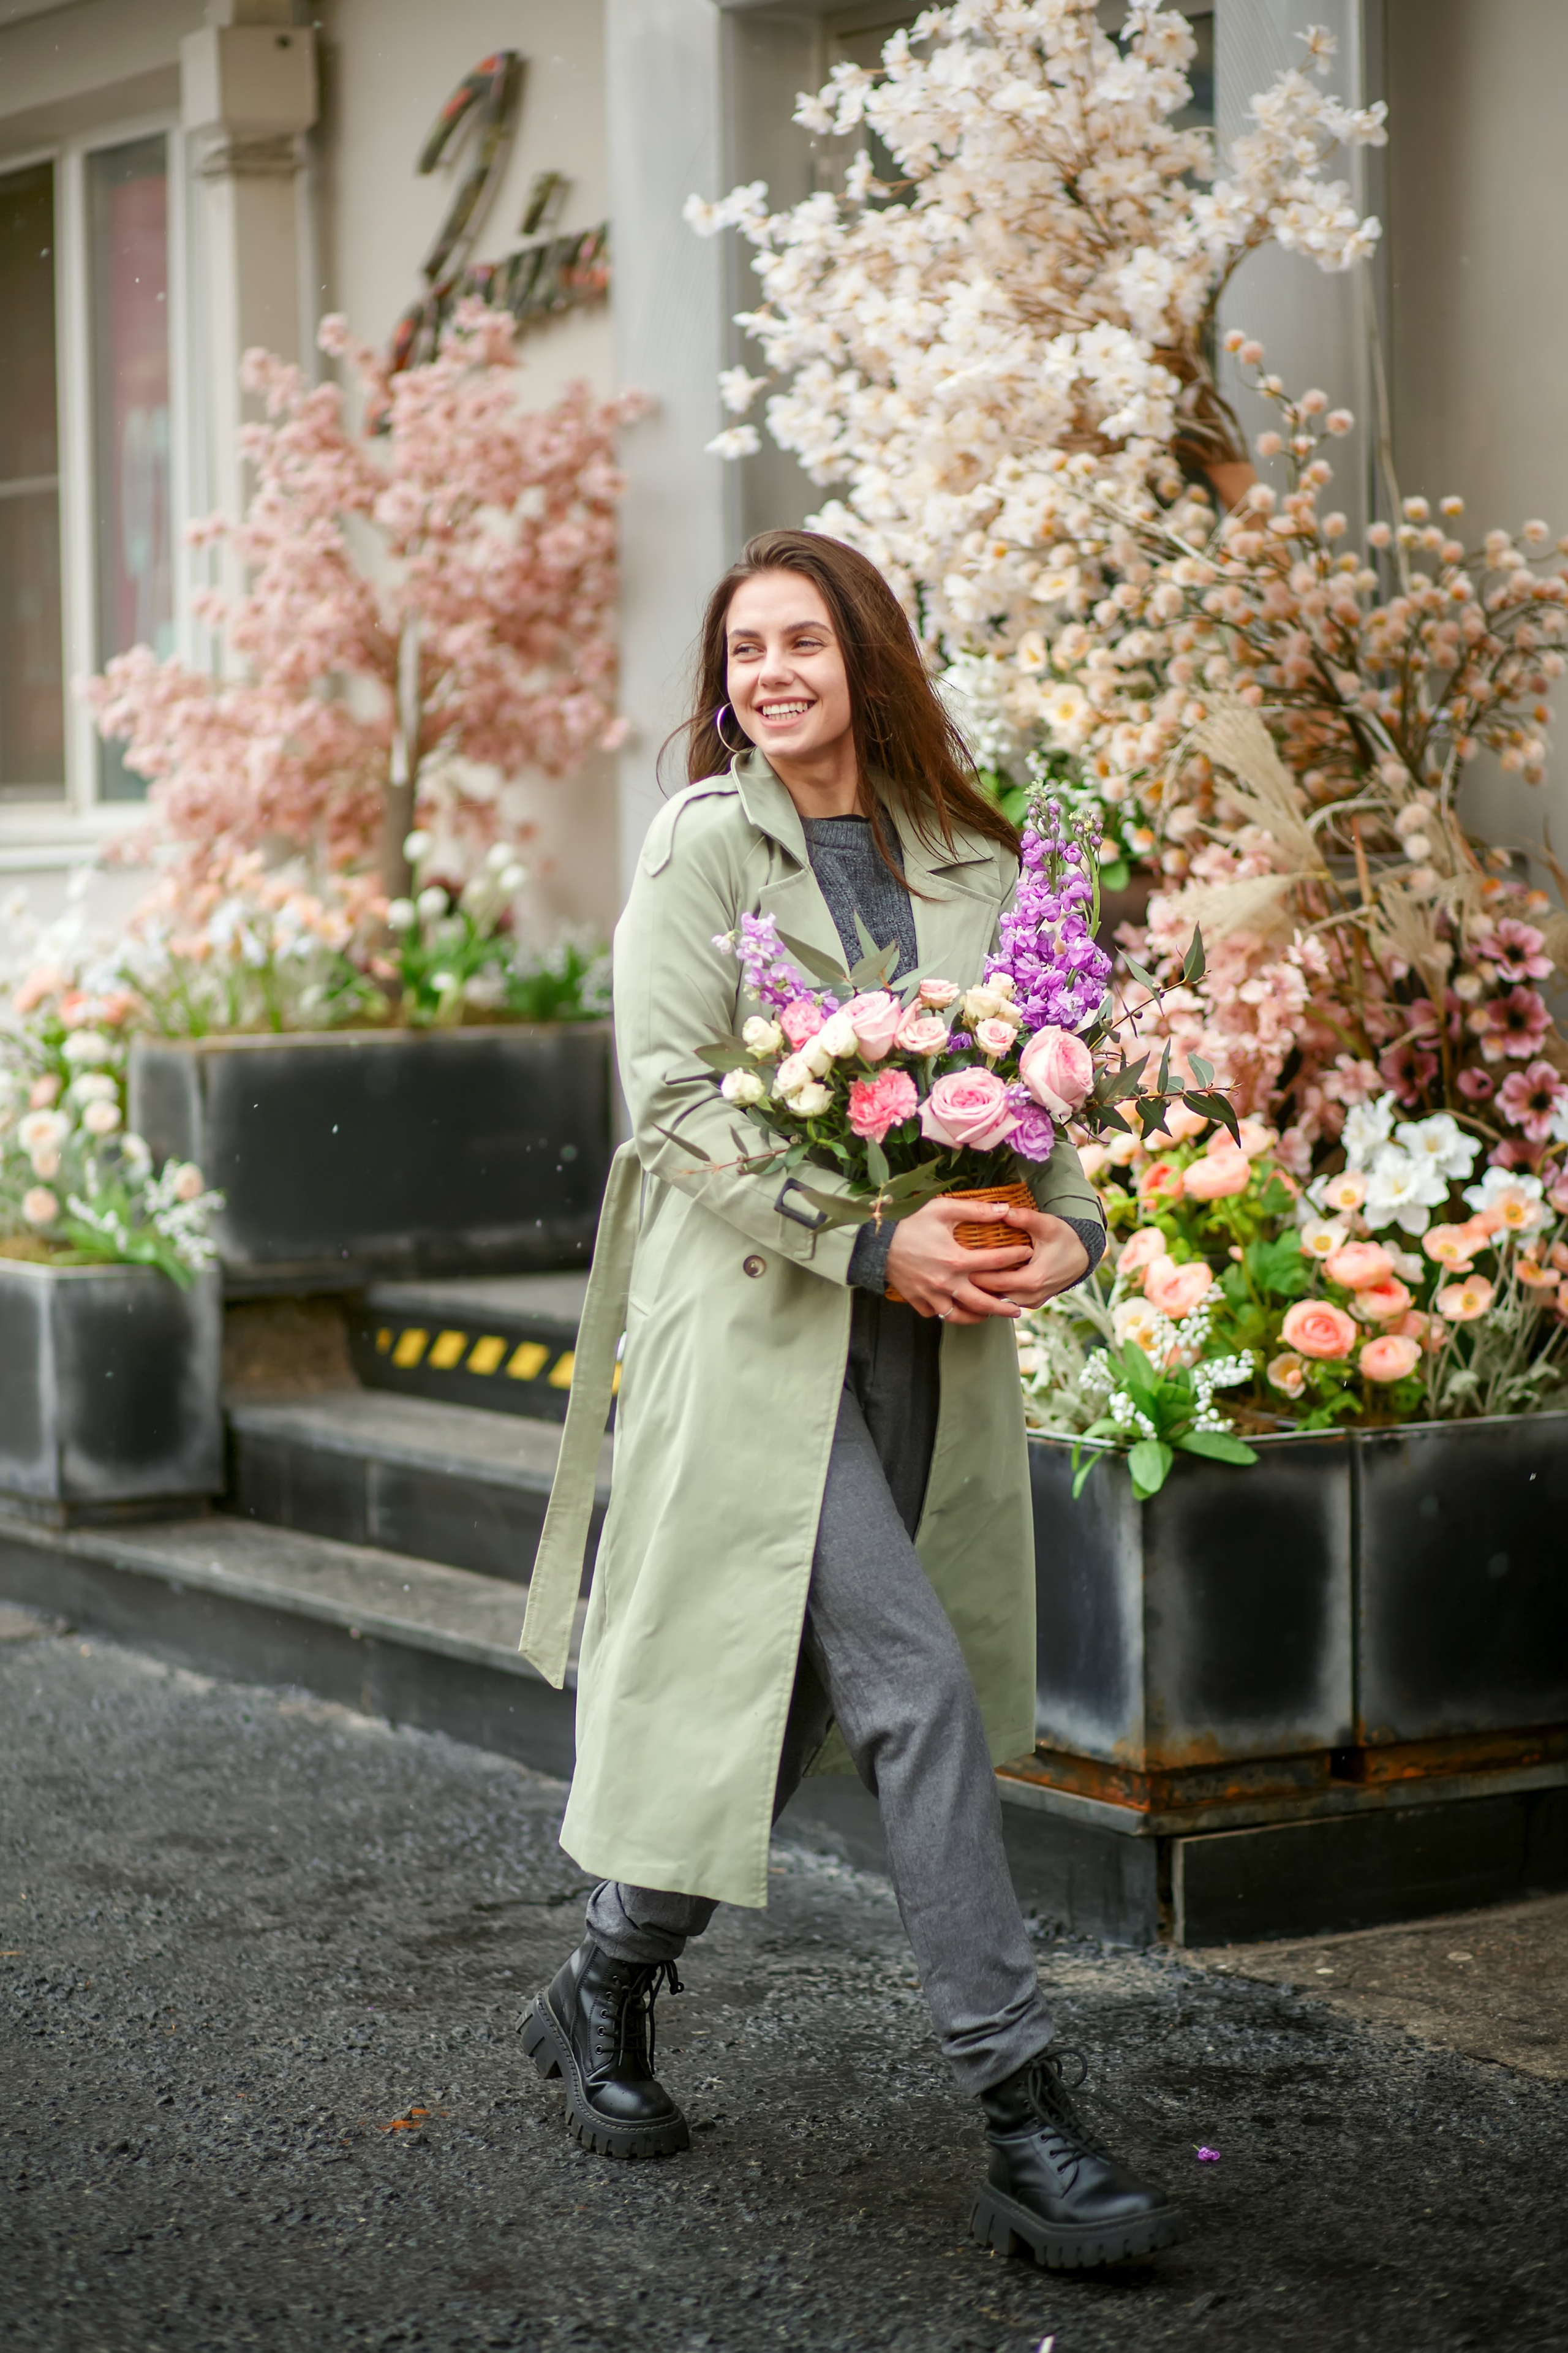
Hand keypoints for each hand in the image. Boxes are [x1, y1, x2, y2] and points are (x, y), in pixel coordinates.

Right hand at [884, 1195, 1033, 1323]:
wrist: (873, 1240)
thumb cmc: (908, 1221)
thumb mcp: (942, 1209)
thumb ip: (975, 1211)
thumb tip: (1004, 1209)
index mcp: (956, 1260)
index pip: (996, 1261)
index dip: (1015, 1256)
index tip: (1027, 1252)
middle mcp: (946, 1283)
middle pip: (983, 1302)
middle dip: (1004, 1306)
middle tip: (1018, 1309)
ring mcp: (930, 1294)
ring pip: (959, 1315)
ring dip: (977, 1317)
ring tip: (989, 1316)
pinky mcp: (916, 1299)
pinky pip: (935, 1313)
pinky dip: (947, 1313)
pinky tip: (955, 1309)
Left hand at [966, 1203, 1089, 1310]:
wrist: (1083, 1256)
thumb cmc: (1065, 1238)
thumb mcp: (1047, 1225)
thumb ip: (1025, 1218)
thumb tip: (1003, 1211)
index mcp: (1033, 1279)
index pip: (996, 1283)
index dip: (975, 1276)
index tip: (957, 1266)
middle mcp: (1032, 1296)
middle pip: (994, 1296)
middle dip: (974, 1286)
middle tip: (952, 1274)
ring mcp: (1033, 1302)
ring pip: (1001, 1302)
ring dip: (984, 1292)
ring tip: (961, 1281)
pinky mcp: (1033, 1302)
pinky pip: (1009, 1301)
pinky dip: (996, 1294)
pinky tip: (980, 1284)